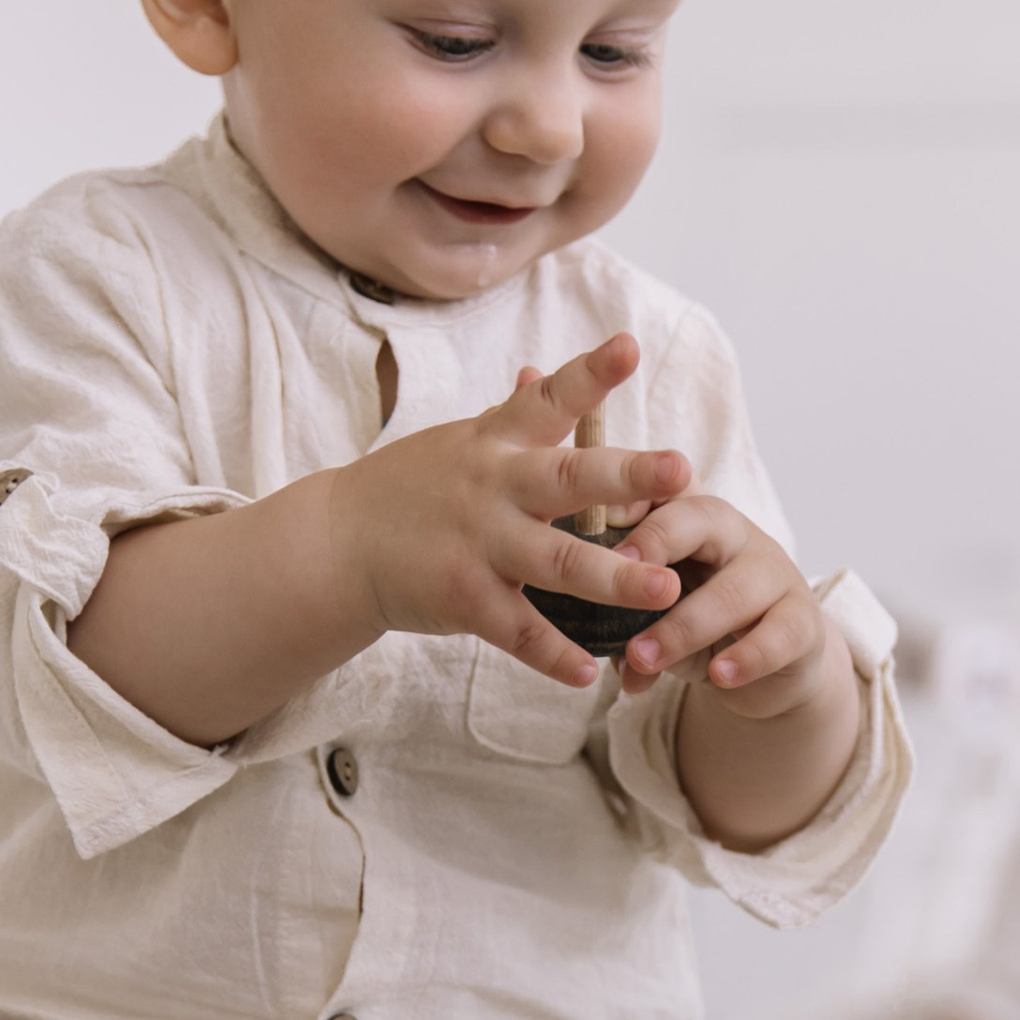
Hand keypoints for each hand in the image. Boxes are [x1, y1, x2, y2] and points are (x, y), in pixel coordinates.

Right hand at [334, 334, 690, 687]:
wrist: (336, 543)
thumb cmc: (411, 487)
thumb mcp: (460, 442)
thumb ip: (510, 417)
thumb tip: (539, 370)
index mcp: (496, 441)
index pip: (547, 398)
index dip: (589, 373)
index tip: (630, 346)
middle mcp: (492, 486)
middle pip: (566, 478)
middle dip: (626, 474)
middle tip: (683, 469)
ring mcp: (478, 544)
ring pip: (555, 562)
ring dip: (613, 578)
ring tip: (665, 591)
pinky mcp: (463, 598)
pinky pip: (517, 631)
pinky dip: (553, 654)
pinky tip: (589, 673)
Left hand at [614, 491, 833, 714]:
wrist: (772, 667)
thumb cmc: (704, 629)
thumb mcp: (661, 620)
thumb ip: (632, 631)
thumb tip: (613, 662)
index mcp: (693, 521)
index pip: (666, 489)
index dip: (635, 494)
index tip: (602, 514)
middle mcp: (737, 535)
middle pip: (702, 517)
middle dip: (657, 541)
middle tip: (617, 574)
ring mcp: (775, 575)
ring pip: (733, 591)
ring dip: (683, 627)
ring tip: (644, 658)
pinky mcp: (803, 622)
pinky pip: (778, 634)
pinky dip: (747, 656)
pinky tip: (719, 675)